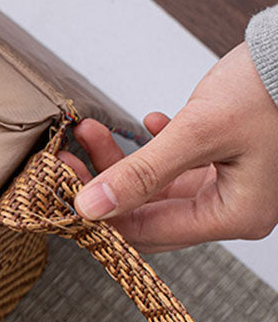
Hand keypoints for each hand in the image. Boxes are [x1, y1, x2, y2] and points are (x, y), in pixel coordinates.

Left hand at [57, 43, 277, 251]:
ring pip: (155, 187)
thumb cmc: (271, 89)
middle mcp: (233, 208)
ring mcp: (228, 186)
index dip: (101, 214)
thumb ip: (142, 172)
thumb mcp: (198, 131)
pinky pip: (173, 167)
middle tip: (68, 159)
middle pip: (148, 212)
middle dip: (104, 184)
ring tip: (90, 132)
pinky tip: (144, 126)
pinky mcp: (223, 162)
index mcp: (236, 215)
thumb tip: (91, 206)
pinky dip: (150, 148)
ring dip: (122, 161)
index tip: (64, 187)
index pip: (148, 232)